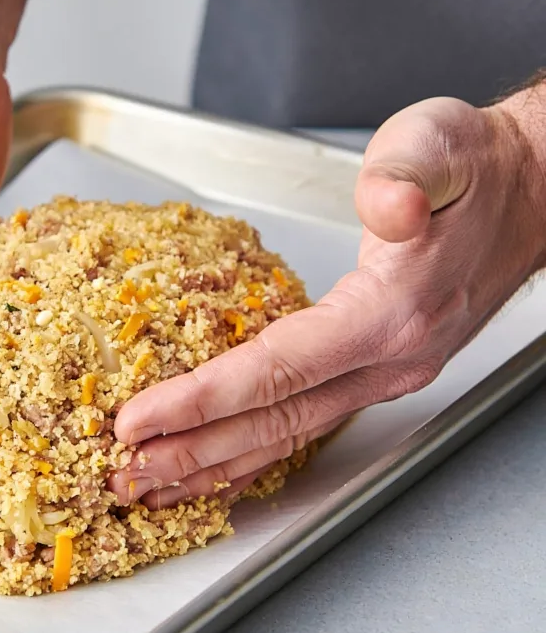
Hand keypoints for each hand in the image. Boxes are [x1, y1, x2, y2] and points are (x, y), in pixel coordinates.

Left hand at [109, 95, 545, 507]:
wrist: (529, 194)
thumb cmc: (474, 170)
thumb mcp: (436, 147)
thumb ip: (406, 176)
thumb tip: (390, 208)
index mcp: (389, 313)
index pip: (276, 371)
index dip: (202, 400)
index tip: (140, 419)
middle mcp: (389, 359)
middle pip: (273, 423)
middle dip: (193, 452)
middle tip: (126, 473)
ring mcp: (385, 374)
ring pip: (288, 437)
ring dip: (217, 467)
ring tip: (155, 485)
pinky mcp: (377, 372)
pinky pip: (305, 425)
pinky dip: (255, 454)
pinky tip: (220, 467)